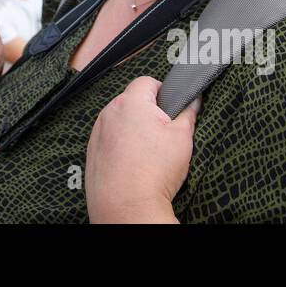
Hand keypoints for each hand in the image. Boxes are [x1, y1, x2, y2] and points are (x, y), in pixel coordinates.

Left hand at [86, 76, 197, 223]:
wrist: (127, 205)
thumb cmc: (154, 170)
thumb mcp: (182, 137)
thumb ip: (188, 112)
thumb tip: (193, 99)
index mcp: (131, 102)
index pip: (147, 81)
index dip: (163, 91)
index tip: (171, 108)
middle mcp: (109, 112)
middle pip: (132, 101)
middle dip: (148, 112)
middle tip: (163, 134)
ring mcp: (97, 132)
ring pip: (120, 121)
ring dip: (132, 129)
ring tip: (148, 153)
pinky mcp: (92, 151)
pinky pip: (109, 139)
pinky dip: (120, 146)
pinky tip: (133, 163)